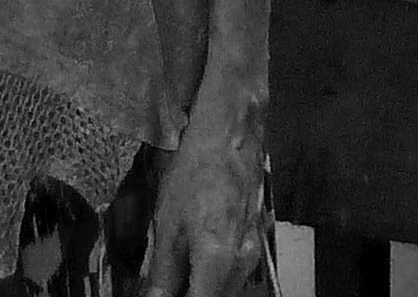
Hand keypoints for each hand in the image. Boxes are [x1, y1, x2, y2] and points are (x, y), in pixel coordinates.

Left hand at [142, 106, 270, 296]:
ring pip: (226, 289)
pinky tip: (193, 265)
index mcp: (218, 261)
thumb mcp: (167, 225)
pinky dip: (212, 277)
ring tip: (174, 279)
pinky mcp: (255, 240)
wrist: (230, 136)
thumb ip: (163, 273)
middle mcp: (242, 263)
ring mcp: (253, 251)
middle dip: (189, 296)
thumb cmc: (195, 171)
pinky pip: (233, 273)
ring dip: (200, 288)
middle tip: (162, 289)